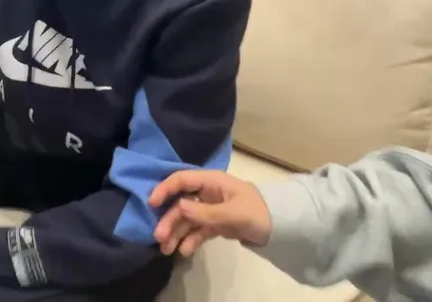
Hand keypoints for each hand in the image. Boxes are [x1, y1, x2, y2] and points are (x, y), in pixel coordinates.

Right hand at [150, 170, 270, 256]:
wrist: (279, 228)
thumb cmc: (257, 212)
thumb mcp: (232, 212)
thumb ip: (205, 211)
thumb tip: (179, 206)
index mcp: (212, 181)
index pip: (182, 180)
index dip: (165, 189)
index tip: (152, 204)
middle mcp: (207, 193)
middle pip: (181, 203)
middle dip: (169, 220)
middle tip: (158, 237)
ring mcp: (211, 209)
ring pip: (187, 219)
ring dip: (176, 233)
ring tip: (167, 250)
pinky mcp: (215, 224)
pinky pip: (198, 230)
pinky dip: (190, 240)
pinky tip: (184, 251)